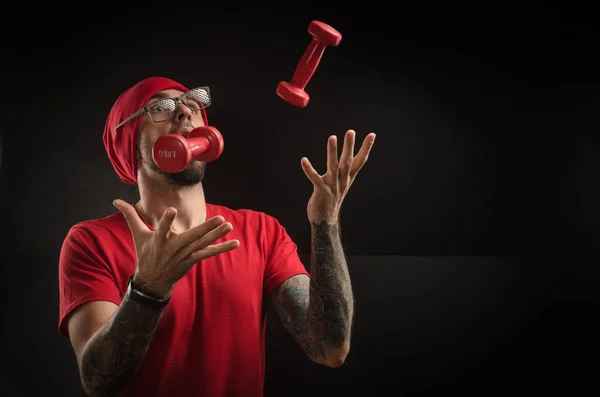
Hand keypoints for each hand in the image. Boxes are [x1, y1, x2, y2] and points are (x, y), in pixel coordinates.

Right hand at [113, 199, 239, 296]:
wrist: (152, 282)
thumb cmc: (145, 254)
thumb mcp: (137, 235)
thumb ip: (130, 215)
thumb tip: (115, 200)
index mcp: (159, 240)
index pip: (162, 228)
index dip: (167, 221)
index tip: (171, 210)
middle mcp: (173, 248)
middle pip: (191, 237)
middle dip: (206, 228)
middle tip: (219, 218)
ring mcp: (185, 255)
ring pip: (203, 244)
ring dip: (217, 236)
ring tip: (229, 225)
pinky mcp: (192, 260)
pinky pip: (209, 254)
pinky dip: (222, 248)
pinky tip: (235, 243)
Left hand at [301, 130, 375, 223]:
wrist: (325, 221)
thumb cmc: (331, 200)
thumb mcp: (341, 184)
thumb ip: (344, 171)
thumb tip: (348, 157)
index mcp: (348, 178)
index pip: (360, 160)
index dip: (366, 148)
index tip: (372, 134)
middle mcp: (342, 181)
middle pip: (348, 161)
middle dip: (349, 146)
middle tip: (351, 131)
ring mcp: (332, 186)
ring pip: (333, 166)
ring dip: (333, 152)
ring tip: (332, 137)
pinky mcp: (321, 191)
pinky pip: (315, 178)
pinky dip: (309, 169)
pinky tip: (303, 160)